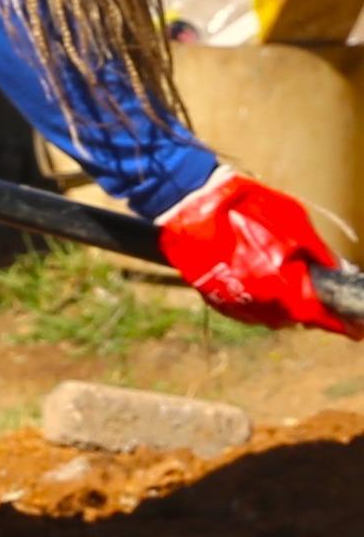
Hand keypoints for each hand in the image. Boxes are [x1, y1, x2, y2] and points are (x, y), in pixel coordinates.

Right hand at [158, 168, 363, 336]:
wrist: (189, 206)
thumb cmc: (244, 209)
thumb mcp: (294, 222)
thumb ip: (317, 252)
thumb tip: (336, 270)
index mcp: (284, 287)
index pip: (319, 317)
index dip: (340, 324)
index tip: (355, 330)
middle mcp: (260, 303)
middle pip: (294, 318)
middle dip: (309, 309)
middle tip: (317, 294)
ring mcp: (235, 302)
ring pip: (270, 315)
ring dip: (283, 304)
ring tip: (285, 283)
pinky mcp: (214, 298)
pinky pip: (247, 307)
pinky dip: (260, 299)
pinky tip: (260, 280)